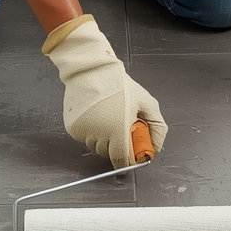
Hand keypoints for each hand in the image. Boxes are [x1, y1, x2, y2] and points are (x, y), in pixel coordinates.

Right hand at [43, 14, 166, 166]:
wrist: (92, 70)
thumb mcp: (146, 102)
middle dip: (117, 144)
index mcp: (118, 130)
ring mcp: (84, 131)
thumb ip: (157, 127)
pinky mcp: (73, 127)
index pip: (122, 159)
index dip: (128, 160)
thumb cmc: (118, 83)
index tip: (131, 156)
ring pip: (96, 146)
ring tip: (108, 116)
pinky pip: (84, 138)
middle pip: (109, 153)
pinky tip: (96, 115)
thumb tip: (156, 147)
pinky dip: (91, 131)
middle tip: (121, 125)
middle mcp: (99, 134)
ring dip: (103, 138)